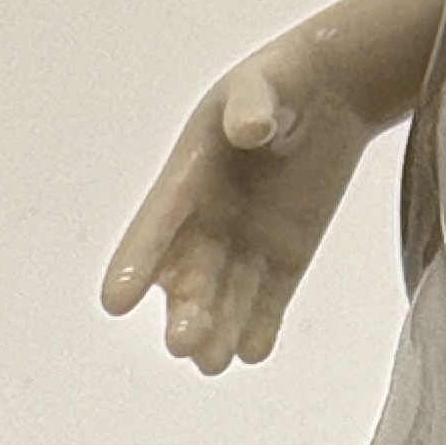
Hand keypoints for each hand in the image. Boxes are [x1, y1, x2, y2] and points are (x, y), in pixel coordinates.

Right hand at [98, 39, 373, 372]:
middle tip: (184, 343)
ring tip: (215, 363)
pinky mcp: (285, 257)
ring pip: (225, 296)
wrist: (331, 92)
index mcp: (188, 176)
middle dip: (185, 309)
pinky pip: (269, 300)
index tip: (114, 302)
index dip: (136, 261)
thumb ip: (253, 105)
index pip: (157, 224)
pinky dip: (262, 326)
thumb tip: (250, 130)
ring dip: (218, 329)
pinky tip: (256, 351)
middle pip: (189, 274)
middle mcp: (208, 220)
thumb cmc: (283, 82)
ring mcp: (246, 242)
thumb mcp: (265, 84)